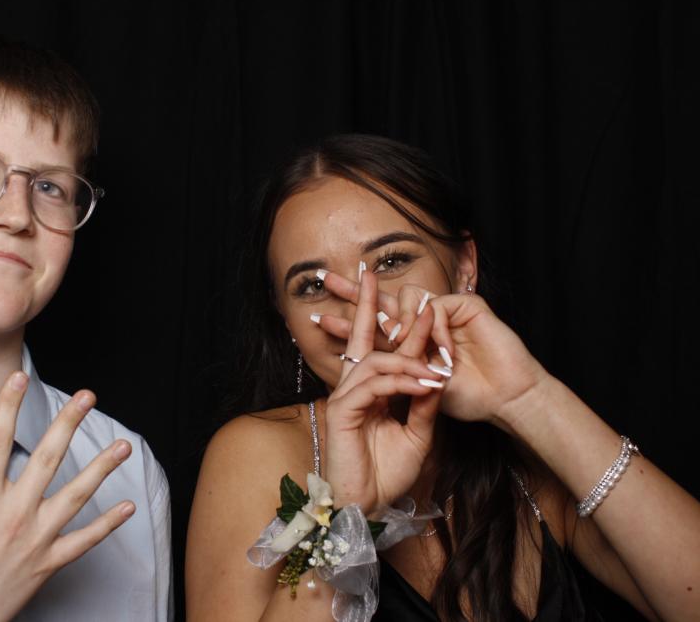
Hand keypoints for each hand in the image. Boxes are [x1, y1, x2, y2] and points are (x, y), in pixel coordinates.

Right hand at [0, 372, 134, 621]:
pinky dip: (107, 523)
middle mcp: (12, 515)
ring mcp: (34, 540)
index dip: (7, 405)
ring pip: (75, 495)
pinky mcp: (47, 564)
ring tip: (123, 446)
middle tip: (87, 397)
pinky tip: (127, 506)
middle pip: (46, 458)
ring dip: (101, 468)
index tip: (19, 377)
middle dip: (68, 423)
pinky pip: (84, 541)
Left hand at [314, 273, 551, 427]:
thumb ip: (395, 376)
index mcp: (412, 344)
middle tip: (327, 280)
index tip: (318, 321)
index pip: (374, 330)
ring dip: (402, 322)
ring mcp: (447, 311)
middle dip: (355, 292)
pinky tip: (439, 347)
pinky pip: (436, 308)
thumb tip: (360, 368)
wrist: (507, 400)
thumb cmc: (470, 400)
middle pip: (384, 301)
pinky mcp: (468, 305)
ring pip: (407, 299)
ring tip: (403, 343)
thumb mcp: (420, 391)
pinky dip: (433, 328)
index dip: (349, 325)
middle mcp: (425, 324)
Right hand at [323, 270, 444, 511]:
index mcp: (370, 391)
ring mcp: (345, 397)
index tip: (413, 299)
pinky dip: (400, 381)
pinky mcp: (341, 410)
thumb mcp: (418, 434)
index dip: (395, 323)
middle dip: (366, 304)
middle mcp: (353, 388)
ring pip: (375, 360)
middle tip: (372, 274)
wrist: (369, 505)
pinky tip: (421, 382)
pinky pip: (373, 384)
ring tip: (437, 366)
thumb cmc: (387, 473)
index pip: (380, 348)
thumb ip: (424, 404)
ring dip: (409, 358)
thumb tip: (436, 373)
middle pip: (360, 338)